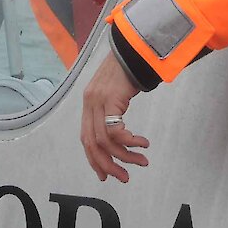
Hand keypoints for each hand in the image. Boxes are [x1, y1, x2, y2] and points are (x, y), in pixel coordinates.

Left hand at [80, 54, 149, 182]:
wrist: (133, 50)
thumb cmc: (127, 72)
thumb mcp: (115, 94)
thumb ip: (111, 112)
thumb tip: (117, 137)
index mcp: (88, 105)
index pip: (85, 140)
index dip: (94, 160)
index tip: (106, 176)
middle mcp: (89, 104)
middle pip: (92, 144)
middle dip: (108, 165)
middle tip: (124, 177)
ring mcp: (98, 101)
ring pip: (106, 140)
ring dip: (125, 155)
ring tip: (142, 161)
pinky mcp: (110, 99)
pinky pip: (116, 130)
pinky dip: (129, 141)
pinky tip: (142, 143)